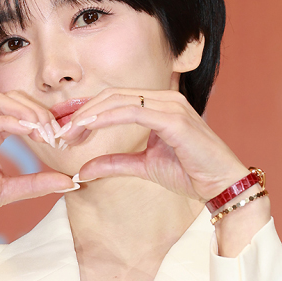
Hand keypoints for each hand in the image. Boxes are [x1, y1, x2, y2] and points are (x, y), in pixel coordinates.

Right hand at [0, 91, 73, 280]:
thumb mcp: (10, 191)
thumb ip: (38, 183)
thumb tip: (71, 181)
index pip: (20, 110)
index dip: (43, 118)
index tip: (61, 137)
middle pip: (12, 99)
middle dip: (39, 111)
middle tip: (56, 132)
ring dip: (28, 114)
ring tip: (45, 133)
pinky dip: (9, 122)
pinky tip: (27, 132)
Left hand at [59, 88, 249, 199]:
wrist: (222, 185)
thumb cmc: (192, 174)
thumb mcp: (145, 167)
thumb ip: (116, 163)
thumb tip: (83, 169)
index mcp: (159, 106)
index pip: (115, 99)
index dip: (86, 112)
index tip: (64, 131)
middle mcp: (166, 99)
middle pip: (112, 95)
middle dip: (81, 112)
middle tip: (58, 132)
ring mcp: (171, 106)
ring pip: (119, 99)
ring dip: (89, 115)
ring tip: (68, 132)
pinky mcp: (175, 119)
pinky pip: (133, 111)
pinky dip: (107, 118)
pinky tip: (89, 129)